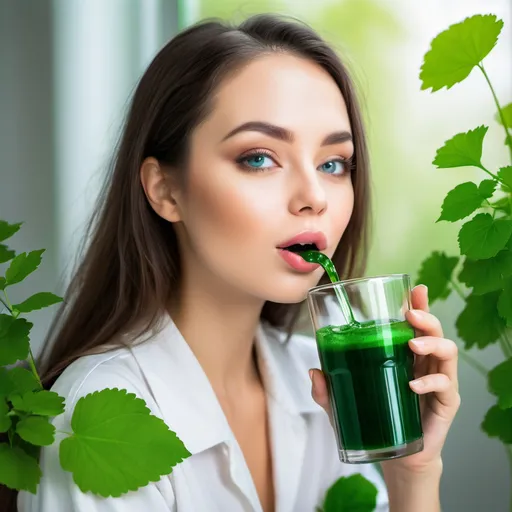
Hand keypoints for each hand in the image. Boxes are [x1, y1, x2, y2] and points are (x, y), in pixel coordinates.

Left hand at [309, 284, 459, 474]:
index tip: (415, 289)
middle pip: (434, 330)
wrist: (396, 456)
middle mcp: (424, 363)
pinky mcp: (446, 404)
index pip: (415, 324)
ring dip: (431, 343)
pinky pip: (446, 386)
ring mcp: (438, 382)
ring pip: (447, 351)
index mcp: (404, 354)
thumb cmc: (374, 421)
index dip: (417, 304)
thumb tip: (314, 372)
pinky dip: (431, 382)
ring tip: (412, 345)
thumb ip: (327, 390)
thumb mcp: (344, 403)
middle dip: (425, 317)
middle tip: (410, 315)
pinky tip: (414, 385)